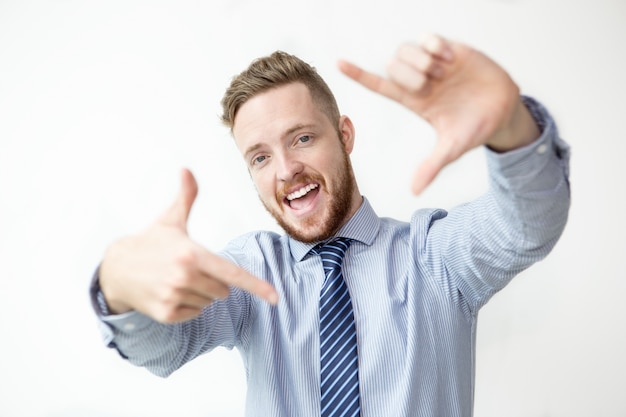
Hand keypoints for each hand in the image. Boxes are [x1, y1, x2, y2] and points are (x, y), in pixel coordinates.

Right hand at [98, 168, 277, 322]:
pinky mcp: (167, 313)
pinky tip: (170, 291)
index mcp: (192, 254)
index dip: (256, 286)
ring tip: (177, 279)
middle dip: (214, 280)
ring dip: (201, 292)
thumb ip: (186, 196)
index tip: (275, 297)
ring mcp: (174, 297)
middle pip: (224, 289)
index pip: (232, 273)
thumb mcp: (171, 219)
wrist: (116, 269)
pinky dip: (188, 304)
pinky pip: (195, 312)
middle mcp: (184, 277)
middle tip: (190, 268)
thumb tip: (186, 168)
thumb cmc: (151, 243)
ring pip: (210, 301)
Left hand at [338, 33, 539, 194]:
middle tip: (430, 85)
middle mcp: (419, 81)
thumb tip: (414, 190)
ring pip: (405, 50)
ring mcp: (434, 64)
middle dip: (406, 75)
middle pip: (392, 67)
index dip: (360, 75)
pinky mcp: (450, 50)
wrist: (505, 111)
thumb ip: (432, 166)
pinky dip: (434, 46)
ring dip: (419, 61)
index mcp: (414, 101)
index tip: (339, 63)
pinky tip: (450, 59)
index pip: (380, 86)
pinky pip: (428, 38)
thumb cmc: (475, 129)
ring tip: (442, 72)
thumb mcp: (453, 148)